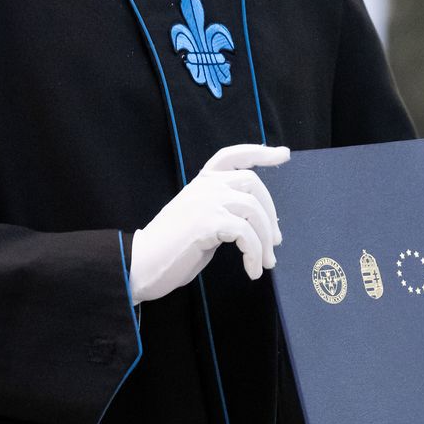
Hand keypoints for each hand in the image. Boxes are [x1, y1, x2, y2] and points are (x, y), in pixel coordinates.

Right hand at [128, 143, 288, 302]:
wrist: (140, 264)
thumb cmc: (171, 248)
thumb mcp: (200, 220)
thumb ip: (222, 212)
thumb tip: (256, 222)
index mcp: (201, 183)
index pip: (232, 156)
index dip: (259, 152)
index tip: (283, 154)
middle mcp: (204, 186)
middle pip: (252, 184)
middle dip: (270, 213)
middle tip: (276, 242)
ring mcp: (205, 202)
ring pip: (253, 210)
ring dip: (265, 240)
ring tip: (265, 263)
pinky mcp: (206, 223)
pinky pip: (245, 234)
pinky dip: (254, 254)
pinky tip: (252, 271)